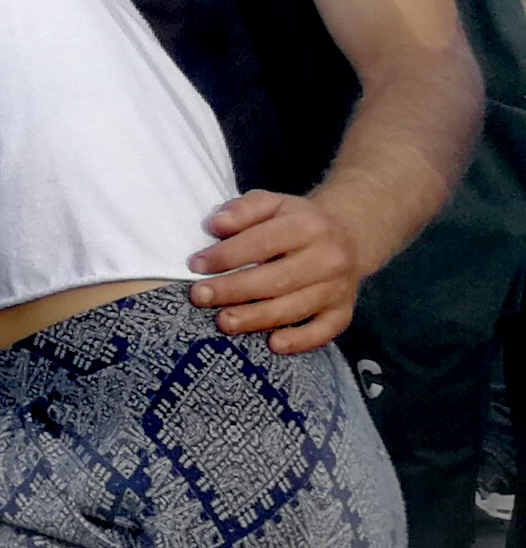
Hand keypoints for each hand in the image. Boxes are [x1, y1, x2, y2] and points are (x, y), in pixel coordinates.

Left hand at [190, 188, 363, 352]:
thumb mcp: (272, 203)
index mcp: (309, 227)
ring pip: (294, 308)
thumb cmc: (299, 221)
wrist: (351, 234)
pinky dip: (300, 340)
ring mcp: (338, 287)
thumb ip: (243, 210)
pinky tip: (273, 344)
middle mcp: (328, 259)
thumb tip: (216, 225)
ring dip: (256, 318)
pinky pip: (324, 330)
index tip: (197, 265)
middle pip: (275, 280)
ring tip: (224, 322)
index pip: (262, 243)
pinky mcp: (343, 310)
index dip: (227, 256)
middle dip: (233, 291)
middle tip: (200, 296)